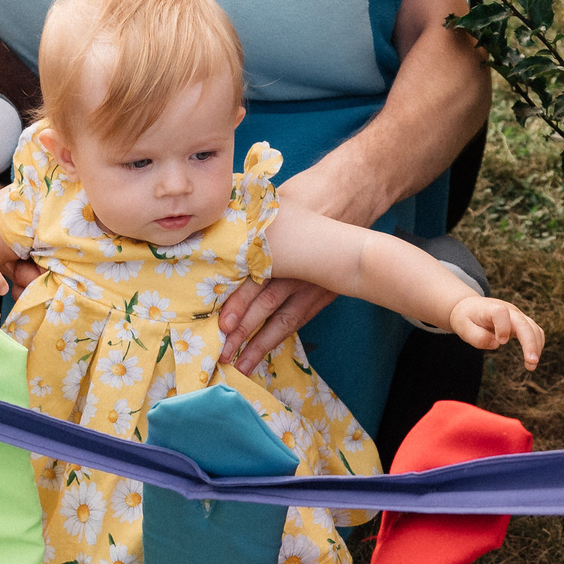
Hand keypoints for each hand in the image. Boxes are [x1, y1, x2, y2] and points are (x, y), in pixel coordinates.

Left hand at [216, 158, 361, 374]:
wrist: (348, 201)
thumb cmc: (306, 198)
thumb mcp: (276, 204)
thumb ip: (248, 221)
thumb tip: (215, 228)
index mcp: (280, 249)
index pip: (255, 280)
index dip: (239, 303)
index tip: (224, 323)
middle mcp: (294, 271)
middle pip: (265, 305)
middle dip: (244, 330)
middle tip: (223, 350)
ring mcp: (309, 285)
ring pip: (281, 320)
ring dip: (259, 344)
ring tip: (240, 365)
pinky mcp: (319, 295)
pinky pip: (296, 321)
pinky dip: (277, 338)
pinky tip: (262, 354)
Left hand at [448, 297, 543, 369]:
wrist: (471, 307)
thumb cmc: (466, 318)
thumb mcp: (462, 328)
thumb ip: (477, 337)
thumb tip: (496, 344)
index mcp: (491, 309)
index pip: (501, 313)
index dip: (503, 327)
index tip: (501, 342)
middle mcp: (508, 310)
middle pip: (524, 323)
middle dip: (530, 343)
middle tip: (531, 362)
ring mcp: (517, 316)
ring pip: (533, 328)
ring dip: (536, 346)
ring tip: (531, 366)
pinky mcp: (522, 323)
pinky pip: (535, 332)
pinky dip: (537, 345)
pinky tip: (531, 360)